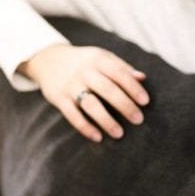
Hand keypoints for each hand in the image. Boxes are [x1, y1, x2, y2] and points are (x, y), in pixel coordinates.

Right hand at [20, 44, 149, 141]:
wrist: (49, 59)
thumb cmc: (85, 62)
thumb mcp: (102, 57)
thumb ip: (122, 67)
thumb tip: (142, 78)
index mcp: (98, 59)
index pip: (119, 73)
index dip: (133, 87)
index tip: (145, 102)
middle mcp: (84, 72)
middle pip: (107, 89)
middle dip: (124, 105)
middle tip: (139, 120)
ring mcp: (71, 86)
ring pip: (90, 104)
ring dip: (106, 120)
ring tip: (119, 134)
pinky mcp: (59, 99)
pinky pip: (72, 115)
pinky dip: (85, 127)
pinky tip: (98, 137)